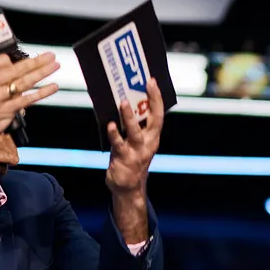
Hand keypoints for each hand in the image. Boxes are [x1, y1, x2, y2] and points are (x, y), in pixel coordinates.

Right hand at [0, 52, 59, 172]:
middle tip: (50, 55)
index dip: (14, 61)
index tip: (22, 63)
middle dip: (36, 61)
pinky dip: (42, 93)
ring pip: (25, 82)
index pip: (2, 60)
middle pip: (17, 68)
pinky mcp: (6, 111)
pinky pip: (27, 99)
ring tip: (55, 66)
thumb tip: (6, 71)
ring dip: (42, 73)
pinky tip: (52, 87)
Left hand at [104, 77, 164, 195]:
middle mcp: (148, 142)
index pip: (158, 114)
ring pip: (134, 131)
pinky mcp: (124, 158)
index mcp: (153, 136)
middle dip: (151, 100)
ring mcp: (137, 151)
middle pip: (153, 119)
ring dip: (129, 116)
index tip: (152, 81)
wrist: (128, 188)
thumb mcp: (137, 142)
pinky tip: (110, 125)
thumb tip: (124, 101)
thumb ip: (134, 126)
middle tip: (145, 84)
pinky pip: (119, 144)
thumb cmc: (130, 159)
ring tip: (123, 102)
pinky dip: (114, 134)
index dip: (156, 97)